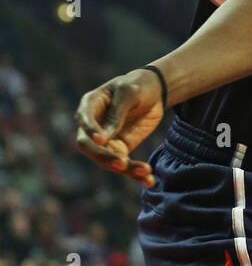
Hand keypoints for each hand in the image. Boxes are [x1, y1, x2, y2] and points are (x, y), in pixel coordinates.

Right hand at [74, 69, 164, 186]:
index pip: (84, 122)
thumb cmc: (137, 85)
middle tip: (122, 163)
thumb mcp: (130, 92)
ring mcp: (105, 140)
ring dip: (126, 169)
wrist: (153, 91)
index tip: (101, 140)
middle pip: (91, 148)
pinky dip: (136, 173)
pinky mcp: (120, 149)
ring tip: (145, 172)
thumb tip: (103, 139)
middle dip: (105, 157)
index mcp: (90, 105)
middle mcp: (92, 126)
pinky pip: (124, 165)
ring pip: (108, 160)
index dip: (90, 131)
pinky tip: (149, 180)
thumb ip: (117, 112)